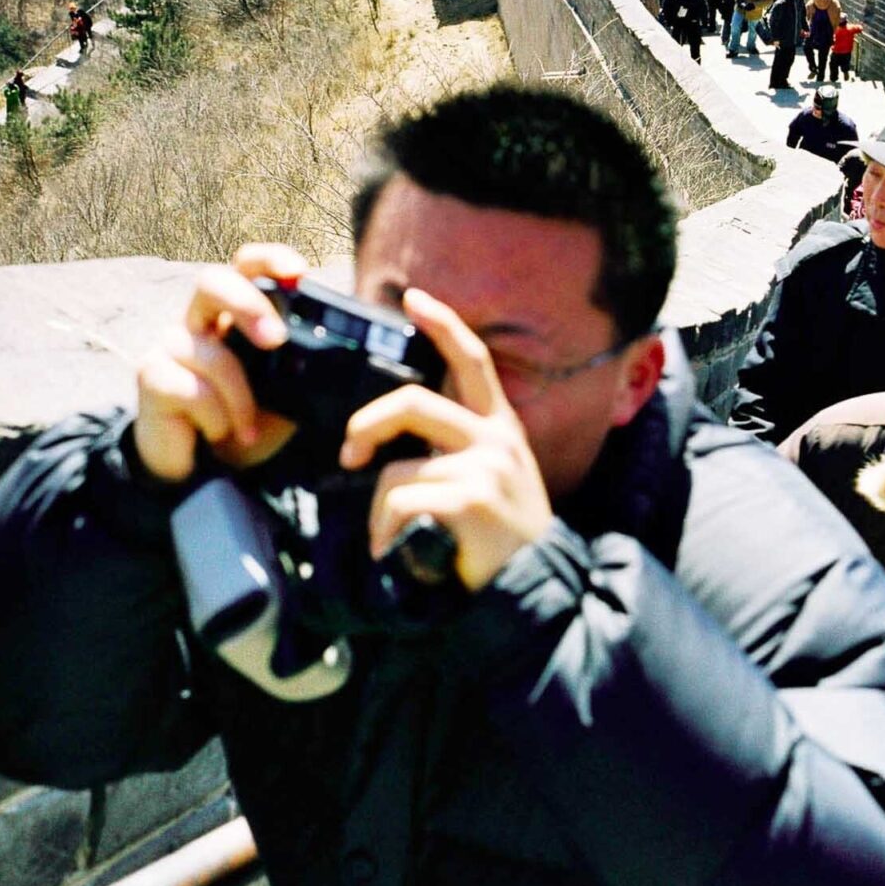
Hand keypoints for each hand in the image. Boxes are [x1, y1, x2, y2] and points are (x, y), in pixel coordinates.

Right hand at [133, 243, 305, 482]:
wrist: (203, 468)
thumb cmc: (244, 421)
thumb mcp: (284, 395)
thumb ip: (303, 369)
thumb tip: (342, 361)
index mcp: (233, 314)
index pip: (245, 267)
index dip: (269, 260)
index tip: (299, 272)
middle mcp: (198, 319)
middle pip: (211, 281)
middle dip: (247, 305)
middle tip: (276, 339)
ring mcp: (171, 344)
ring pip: (212, 354)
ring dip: (240, 400)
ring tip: (247, 429)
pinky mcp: (151, 375)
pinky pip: (192, 389)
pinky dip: (217, 418)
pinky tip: (217, 433)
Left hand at [339, 290, 553, 590]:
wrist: (535, 587)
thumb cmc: (501, 537)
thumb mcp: (493, 480)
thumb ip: (458, 450)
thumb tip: (394, 440)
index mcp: (501, 428)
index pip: (473, 361)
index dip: (444, 325)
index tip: (413, 298)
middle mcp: (497, 440)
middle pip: (413, 403)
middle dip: (367, 425)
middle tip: (349, 454)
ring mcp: (485, 469)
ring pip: (396, 471)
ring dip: (379, 513)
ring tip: (390, 538)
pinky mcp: (470, 500)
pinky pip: (400, 502)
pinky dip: (384, 531)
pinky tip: (396, 551)